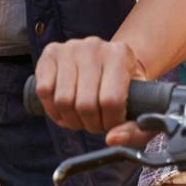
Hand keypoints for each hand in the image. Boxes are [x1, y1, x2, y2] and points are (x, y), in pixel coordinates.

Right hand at [35, 36, 152, 141]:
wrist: (108, 62)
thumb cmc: (126, 89)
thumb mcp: (142, 108)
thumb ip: (136, 132)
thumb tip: (111, 139)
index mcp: (121, 55)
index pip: (110, 101)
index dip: (109, 122)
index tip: (112, 123)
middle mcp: (95, 46)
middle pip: (85, 104)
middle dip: (89, 124)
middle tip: (95, 122)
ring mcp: (70, 47)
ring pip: (62, 100)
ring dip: (70, 119)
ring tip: (81, 116)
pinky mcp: (50, 53)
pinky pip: (44, 91)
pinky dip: (52, 109)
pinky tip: (64, 108)